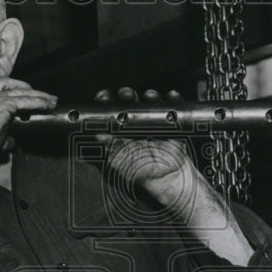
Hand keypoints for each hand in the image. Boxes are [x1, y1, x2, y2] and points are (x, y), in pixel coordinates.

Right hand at [0, 77, 56, 172]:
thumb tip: (10, 142)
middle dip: (22, 87)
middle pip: (6, 83)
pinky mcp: (3, 105)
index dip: (4, 90)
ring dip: (37, 95)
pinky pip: (26, 100)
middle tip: (35, 93)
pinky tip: (48, 105)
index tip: (15, 95)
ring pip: (19, 91)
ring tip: (50, 100)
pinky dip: (39, 102)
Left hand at [93, 86, 196, 204]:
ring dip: (150, 95)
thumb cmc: (139, 169)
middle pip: (129, 100)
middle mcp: (134, 120)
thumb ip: (110, 149)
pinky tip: (170, 96)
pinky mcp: (171, 119)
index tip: (103, 97)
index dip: (106, 101)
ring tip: (150, 97)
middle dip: (126, 94)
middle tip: (126, 95)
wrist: (164, 177)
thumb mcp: (121, 161)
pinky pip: (173, 105)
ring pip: (150, 100)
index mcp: (119, 128)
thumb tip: (99, 136)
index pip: (110, 109)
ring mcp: (153, 119)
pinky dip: (172, 99)